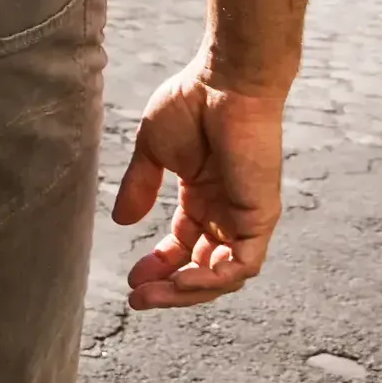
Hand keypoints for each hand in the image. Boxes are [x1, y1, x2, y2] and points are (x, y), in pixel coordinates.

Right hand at [111, 59, 289, 308]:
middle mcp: (227, 213)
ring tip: (154, 294)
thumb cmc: (190, 105)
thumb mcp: (153, 151)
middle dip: (169, 288)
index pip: (183, 245)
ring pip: (223, 275)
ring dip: (188, 291)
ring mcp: (245, 218)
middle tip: (139, 298)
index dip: (158, 265)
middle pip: (202, 268)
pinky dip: (214, 278)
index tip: (131, 280)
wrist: (224, 83)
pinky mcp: (260, 217)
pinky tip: (183, 279)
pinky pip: (242, 265)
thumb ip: (140, 187)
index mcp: (203, 197)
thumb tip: (120, 222)